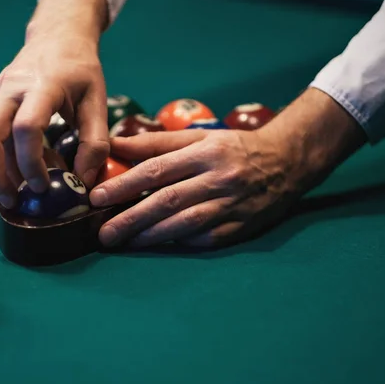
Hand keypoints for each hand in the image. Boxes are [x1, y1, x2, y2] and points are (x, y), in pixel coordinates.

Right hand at [0, 34, 108, 207]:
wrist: (58, 37)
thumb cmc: (80, 71)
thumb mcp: (97, 102)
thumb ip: (94, 143)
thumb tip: (84, 181)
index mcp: (41, 87)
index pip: (26, 128)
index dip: (31, 162)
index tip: (43, 187)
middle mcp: (12, 89)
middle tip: (12, 203)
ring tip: (13, 196)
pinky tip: (15, 175)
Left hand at [89, 88, 366, 247]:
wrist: (287, 162)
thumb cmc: (234, 147)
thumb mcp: (198, 137)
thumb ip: (156, 143)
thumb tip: (114, 145)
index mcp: (205, 152)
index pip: (157, 169)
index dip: (124, 184)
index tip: (97, 198)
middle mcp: (218, 179)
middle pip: (166, 201)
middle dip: (130, 219)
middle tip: (102, 233)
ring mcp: (230, 206)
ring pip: (184, 224)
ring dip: (149, 236)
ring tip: (122, 243)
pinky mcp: (239, 228)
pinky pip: (204, 240)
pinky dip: (178, 243)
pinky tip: (156, 246)